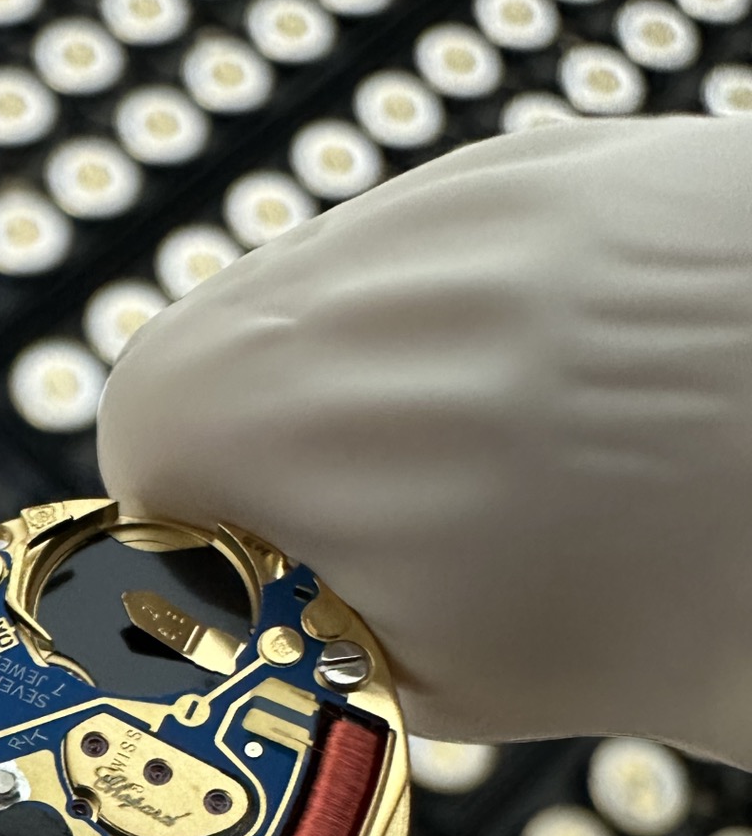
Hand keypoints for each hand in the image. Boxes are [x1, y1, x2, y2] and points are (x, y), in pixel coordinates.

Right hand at [100, 113, 751, 767]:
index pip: (142, 442)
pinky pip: (448, 251)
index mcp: (273, 407)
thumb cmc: (694, 591)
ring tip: (508, 469)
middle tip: (398, 537)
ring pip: (339, 291)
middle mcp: (347, 272)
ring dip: (381, 382)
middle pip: (230, 349)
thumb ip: (287, 616)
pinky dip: (476, 329)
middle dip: (285, 445)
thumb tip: (244, 584)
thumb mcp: (434, 677)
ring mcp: (456, 196)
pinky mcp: (557, 158)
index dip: (200, 528)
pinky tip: (568, 396)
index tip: (277, 580)